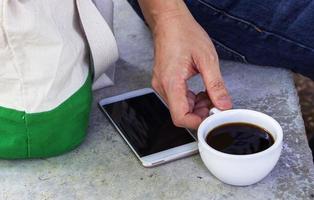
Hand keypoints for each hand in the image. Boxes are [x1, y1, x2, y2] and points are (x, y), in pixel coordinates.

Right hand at [142, 1, 232, 128]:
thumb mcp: (207, 59)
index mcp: (171, 82)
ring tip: (210, 94)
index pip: (180, 117)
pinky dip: (192, 99)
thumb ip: (216, 85)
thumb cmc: (184, 34)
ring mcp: (162, 85)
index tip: (212, 117)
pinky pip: (178, 99)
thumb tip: (223, 105)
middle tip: (216, 103)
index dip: (197, 122)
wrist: (170, 22)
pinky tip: (201, 91)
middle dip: (201, 113)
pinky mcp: (164, 82)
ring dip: (197, 106)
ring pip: (180, 107)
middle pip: (181, 114)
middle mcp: (163, 87)